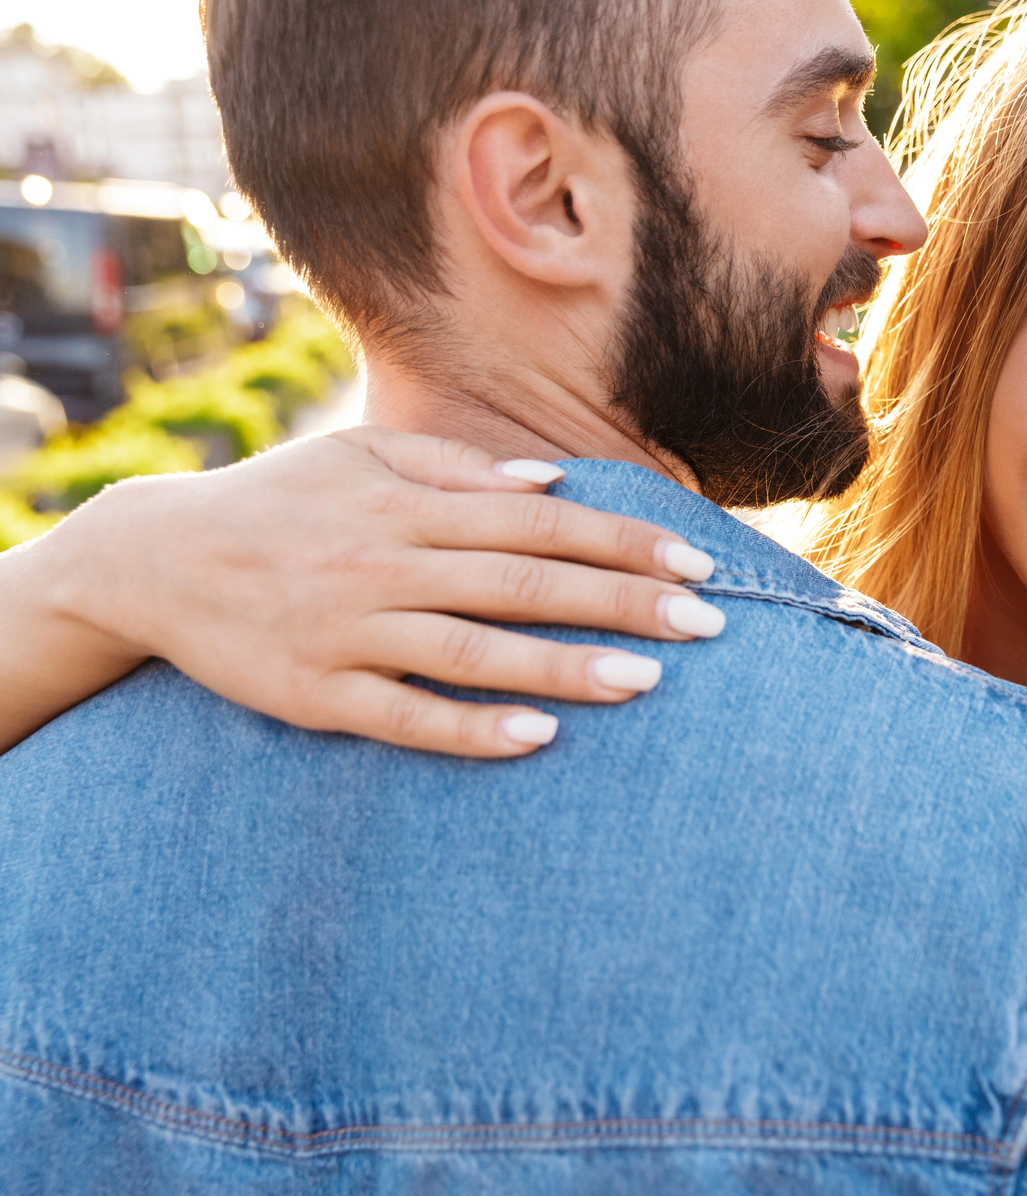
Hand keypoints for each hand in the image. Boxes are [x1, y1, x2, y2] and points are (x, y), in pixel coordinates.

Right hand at [44, 426, 723, 757]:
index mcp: (407, 506)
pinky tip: (540, 737)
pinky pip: (407, 716)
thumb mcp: (356, 458)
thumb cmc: (276, 503)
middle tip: (709, 621)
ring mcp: (351, 633)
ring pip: (476, 653)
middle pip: (525, 583)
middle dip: (623, 601)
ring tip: (648, 681)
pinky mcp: (319, 696)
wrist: (148, 561)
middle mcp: (386, 565)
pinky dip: (473, 728)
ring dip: (565, 667)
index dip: (622, 539)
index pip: (540, 521)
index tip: (695, 558)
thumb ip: (456, 470)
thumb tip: (553, 482)